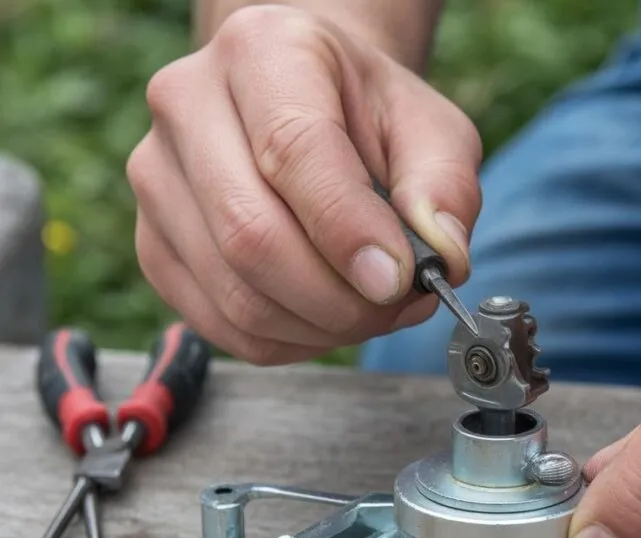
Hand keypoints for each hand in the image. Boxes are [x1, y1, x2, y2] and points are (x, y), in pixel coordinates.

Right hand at [126, 5, 481, 363]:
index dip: (348, 232)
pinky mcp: (154, 244)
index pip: (292, 150)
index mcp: (262, 51)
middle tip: (397, 305)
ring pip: (235, 294)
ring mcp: (157, 178)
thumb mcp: (431, 127)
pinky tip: (326, 320)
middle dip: (340, 299)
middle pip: (251, 236)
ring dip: (320, 327)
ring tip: (371, 310)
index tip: (398, 280)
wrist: (306, 105)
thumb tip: (441, 258)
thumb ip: (445, 187)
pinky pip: (220, 325)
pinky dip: (287, 341)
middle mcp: (187, 105)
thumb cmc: (367, 114)